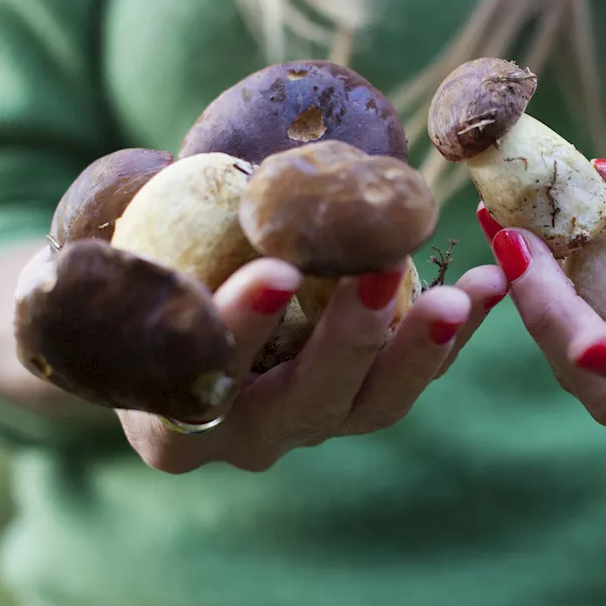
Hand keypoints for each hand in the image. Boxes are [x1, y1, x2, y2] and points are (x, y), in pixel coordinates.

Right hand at [107, 256, 507, 473]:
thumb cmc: (132, 280)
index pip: (207, 381)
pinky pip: (411, 377)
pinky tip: (487, 283)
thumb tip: (161, 168)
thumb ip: (136, 235)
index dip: (241, 329)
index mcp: (169, 422)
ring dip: (420, 349)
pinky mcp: (359, 404)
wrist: (163, 326)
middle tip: (380, 273)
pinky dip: (450, 334)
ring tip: (461, 294)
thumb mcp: (118, 261)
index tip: (276, 272)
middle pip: (304, 405)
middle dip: (347, 341)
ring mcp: (307, 429)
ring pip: (372, 405)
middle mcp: (243, 437)